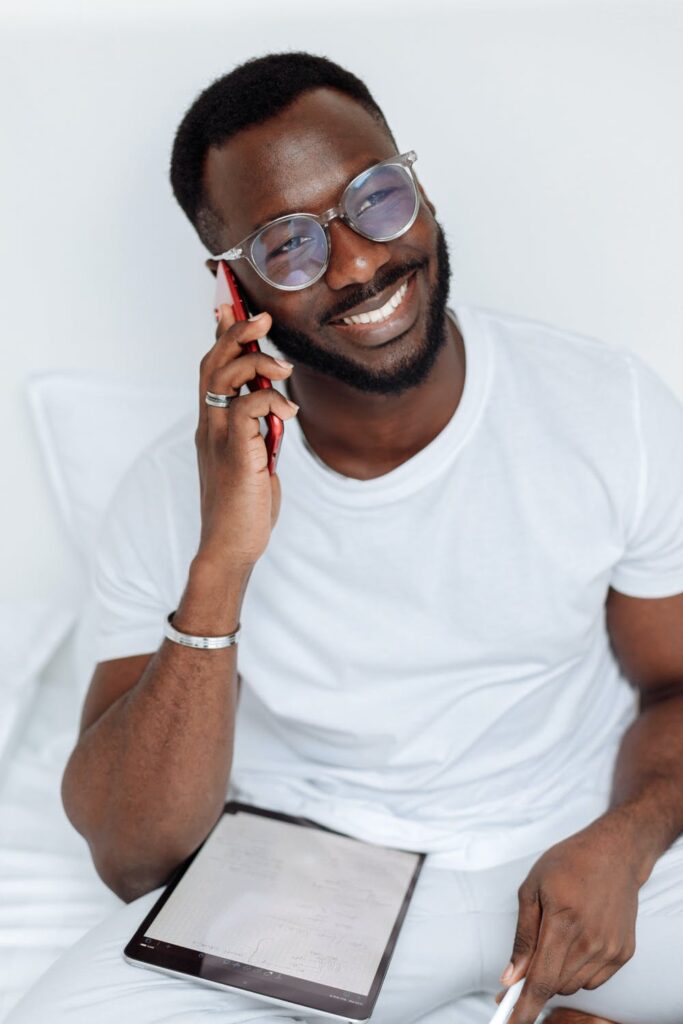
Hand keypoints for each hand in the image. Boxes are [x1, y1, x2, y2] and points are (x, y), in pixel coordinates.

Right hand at [195, 303, 298, 570]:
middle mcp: (209, 425)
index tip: (228, 305)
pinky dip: (270, 400)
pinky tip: (288, 412)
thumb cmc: (245, 504)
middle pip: (213, 362)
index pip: (209, 368)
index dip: (218, 335)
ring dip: (257, 362)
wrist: (231, 546)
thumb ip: (257, 428)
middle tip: (263, 317)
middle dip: (236, 332)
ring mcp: (218, 438)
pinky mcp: (236, 454)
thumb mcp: (254, 456)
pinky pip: (248, 410)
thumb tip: (274, 403)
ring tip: (284, 368)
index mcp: (211, 424)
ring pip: (225, 377)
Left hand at [499, 815, 640, 1023]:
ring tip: (557, 937)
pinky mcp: (623, 953)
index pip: (541, 980)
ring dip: (558, 974)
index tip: (510, 1022)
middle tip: (523, 967)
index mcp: (563, 921)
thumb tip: (511, 975)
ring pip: (573, 986)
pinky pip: (593, 980)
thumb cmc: (569, 863)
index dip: (524, 1007)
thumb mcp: (532, 889)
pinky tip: (577, 942)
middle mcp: (591, 940)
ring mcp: (610, 949)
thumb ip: (523, 937)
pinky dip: (579, 970)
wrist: (614, 853)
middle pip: (555, 986)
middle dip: (535, 982)